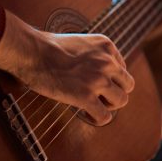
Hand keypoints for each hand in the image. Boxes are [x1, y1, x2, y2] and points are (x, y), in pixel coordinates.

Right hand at [0, 11, 134, 125]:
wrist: (33, 52)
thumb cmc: (48, 47)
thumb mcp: (81, 42)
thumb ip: (94, 54)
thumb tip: (97, 71)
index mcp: (106, 46)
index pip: (122, 68)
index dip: (111, 78)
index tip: (98, 83)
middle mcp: (107, 62)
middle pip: (127, 85)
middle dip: (115, 92)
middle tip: (100, 96)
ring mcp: (98, 80)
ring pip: (121, 101)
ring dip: (109, 106)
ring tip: (93, 104)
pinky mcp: (86, 97)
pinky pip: (105, 116)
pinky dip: (97, 118)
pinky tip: (85, 113)